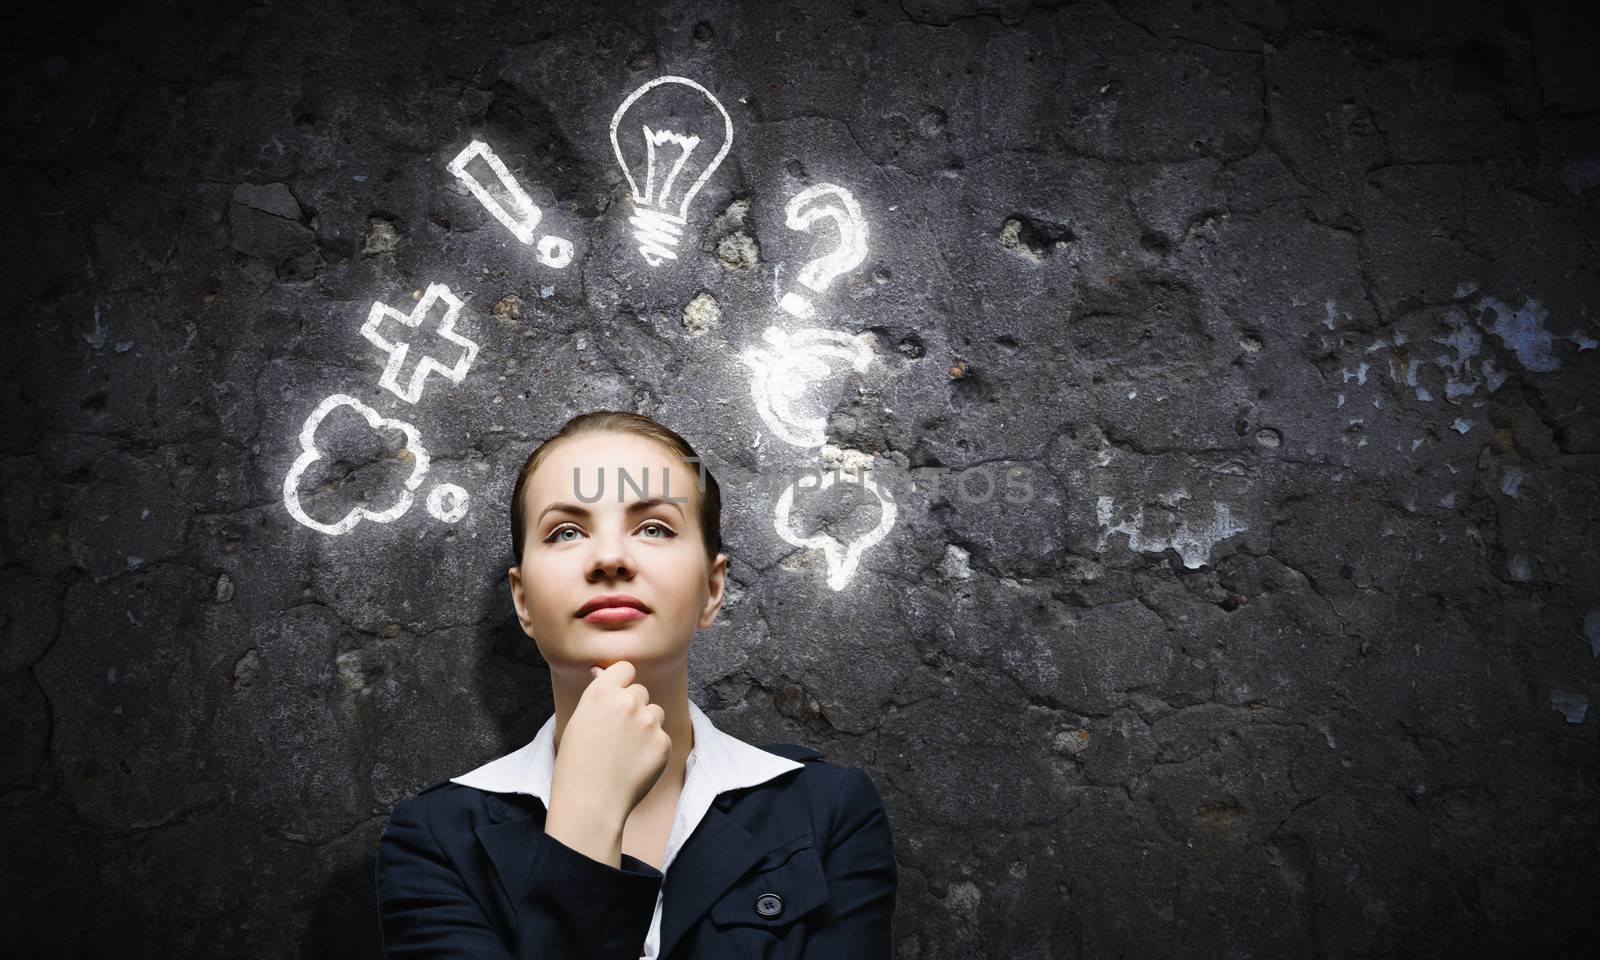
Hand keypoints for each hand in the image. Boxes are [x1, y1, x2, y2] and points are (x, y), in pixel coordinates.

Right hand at [549, 660, 671, 831]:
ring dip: (646, 726)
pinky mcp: (663, 743)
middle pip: (641, 691)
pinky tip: (634, 764)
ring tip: (625, 751)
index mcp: (601, 692)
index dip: (622, 682)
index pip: (625, 668)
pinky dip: (652, 749)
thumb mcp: (579, 720)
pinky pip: (662, 737)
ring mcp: (648, 722)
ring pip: (655, 712)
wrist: (590, 802)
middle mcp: (627, 701)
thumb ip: (598, 695)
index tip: (617, 697)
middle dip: (633, 707)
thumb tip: (602, 670)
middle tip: (616, 734)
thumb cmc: (577, 764)